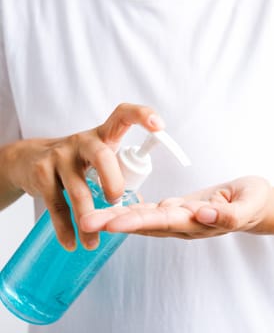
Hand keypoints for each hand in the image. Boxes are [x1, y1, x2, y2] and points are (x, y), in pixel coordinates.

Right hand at [2, 104, 164, 249]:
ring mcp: (59, 155)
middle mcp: (82, 141)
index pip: (123, 115)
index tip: (160, 126)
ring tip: (94, 241)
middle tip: (117, 201)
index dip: (142, 116)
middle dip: (113, 181)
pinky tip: (73, 242)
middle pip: (102, 156)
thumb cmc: (78, 161)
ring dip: (89, 219)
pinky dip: (65, 227)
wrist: (28, 160)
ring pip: (78, 189)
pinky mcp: (41, 173)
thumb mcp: (100, 157)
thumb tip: (140, 205)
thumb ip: (120, 173)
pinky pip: (57, 204)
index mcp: (103, 135)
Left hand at [80, 176, 272, 238]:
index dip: (139, 222)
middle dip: (116, 222)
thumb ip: (229, 214)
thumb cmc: (254, 201)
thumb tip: (204, 215)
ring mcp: (179, 218)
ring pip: (144, 218)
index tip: (114, 223)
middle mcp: (184, 224)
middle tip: (86, 221)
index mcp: (199, 222)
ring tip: (89, 216)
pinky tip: (111, 209)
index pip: (164, 222)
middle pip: (146, 223)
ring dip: (116, 217)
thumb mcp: (249, 204)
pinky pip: (150, 210)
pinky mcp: (178, 208)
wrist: (255, 202)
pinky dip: (129, 209)